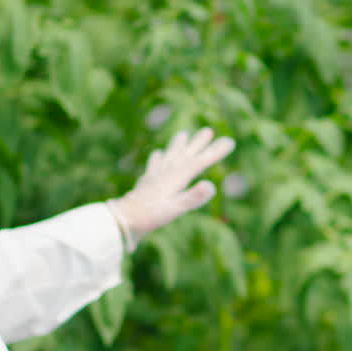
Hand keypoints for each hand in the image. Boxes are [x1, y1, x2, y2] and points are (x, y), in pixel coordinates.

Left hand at [107, 128, 235, 249]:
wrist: (121, 220)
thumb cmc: (149, 216)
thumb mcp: (174, 209)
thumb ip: (192, 197)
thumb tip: (211, 185)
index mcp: (176, 178)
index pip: (199, 161)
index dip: (215, 151)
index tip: (230, 141)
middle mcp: (166, 173)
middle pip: (185, 155)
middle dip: (198, 144)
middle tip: (208, 130)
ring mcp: (154, 177)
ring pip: (169, 156)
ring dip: (178, 146)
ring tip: (183, 134)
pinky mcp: (145, 184)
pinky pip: (154, 166)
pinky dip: (158, 158)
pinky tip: (157, 154)